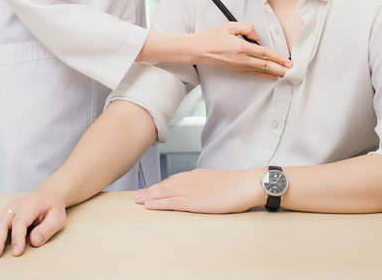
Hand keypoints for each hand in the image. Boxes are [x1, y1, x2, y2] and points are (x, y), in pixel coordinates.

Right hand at [0, 190, 65, 258]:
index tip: (16, 252)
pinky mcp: (1, 212)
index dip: (18, 237)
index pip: (21, 221)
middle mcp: (16, 205)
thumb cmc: (52, 209)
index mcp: (31, 205)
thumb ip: (47, 229)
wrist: (46, 195)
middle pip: (2, 220)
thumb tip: (34, 241)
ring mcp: (7, 207)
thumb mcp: (57, 218)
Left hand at [134, 169, 264, 212]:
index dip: (160, 185)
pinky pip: (171, 202)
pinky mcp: (193, 201)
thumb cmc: (236, 185)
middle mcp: (190, 180)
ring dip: (149, 196)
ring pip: (164, 192)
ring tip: (137, 200)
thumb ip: (206, 185)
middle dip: (150, 190)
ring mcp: (191, 190)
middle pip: (164, 185)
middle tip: (136, 195)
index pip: (173, 180)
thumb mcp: (217, 181)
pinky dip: (158, 203)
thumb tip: (202, 191)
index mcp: (196, 175)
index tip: (151, 189)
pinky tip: (149, 206)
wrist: (245, 185)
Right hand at [190, 22, 291, 78]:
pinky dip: (263, 76)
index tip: (287, 61)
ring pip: (260, 71)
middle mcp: (241, 59)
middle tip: (291, 70)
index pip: (264, 53)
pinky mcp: (235, 70)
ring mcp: (238, 67)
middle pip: (265, 65)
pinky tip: (270, 77)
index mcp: (241, 47)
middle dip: (280, 68)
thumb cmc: (211, 37)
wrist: (197, 50)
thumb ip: (246, 28)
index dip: (278, 58)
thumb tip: (257, 36)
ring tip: (285, 74)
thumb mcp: (229, 26)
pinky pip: (252, 74)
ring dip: (274, 73)